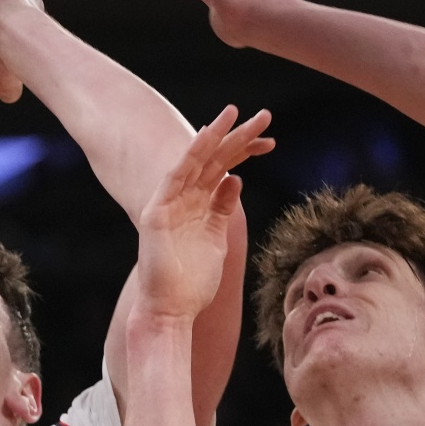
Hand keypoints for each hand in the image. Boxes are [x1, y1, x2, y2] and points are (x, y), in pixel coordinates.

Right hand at [135, 106, 274, 321]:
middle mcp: (184, 200)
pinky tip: (205, 138)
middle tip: (263, 115)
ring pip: (195, 162)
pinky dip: (190, 157)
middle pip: (214, 161)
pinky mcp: (156, 212)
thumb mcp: (214, 239)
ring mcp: (169, 204)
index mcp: (199, 207)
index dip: (244, 152)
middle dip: (237, 137)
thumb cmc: (192, 283)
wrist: (170, 311)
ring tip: (233, 114)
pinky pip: (175, 177)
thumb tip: (234, 180)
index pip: (223, 171)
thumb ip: (221, 210)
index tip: (268, 137)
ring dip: (213, 137)